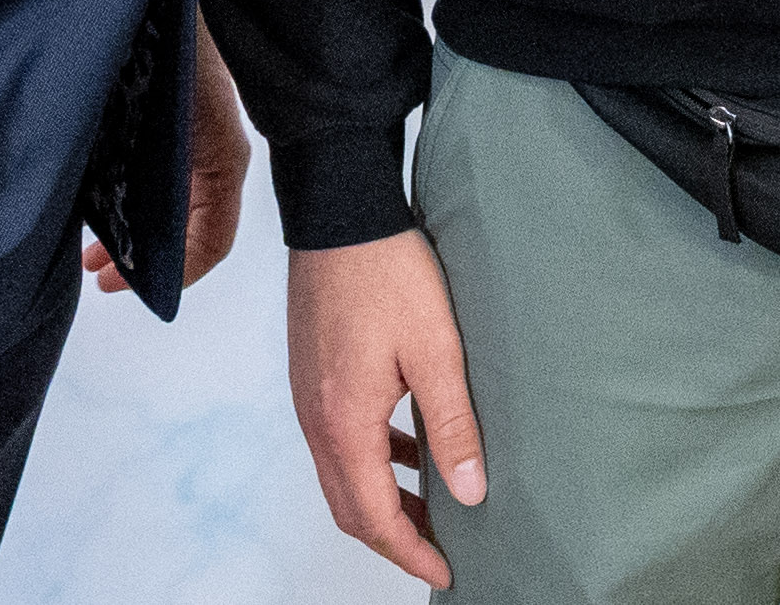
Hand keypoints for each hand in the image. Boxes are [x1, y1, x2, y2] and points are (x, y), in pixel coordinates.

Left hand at [87, 16, 256, 293]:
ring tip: (86, 247)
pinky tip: (87, 198)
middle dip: (141, 257)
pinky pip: (150, 174)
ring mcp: (190, 137)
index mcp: (221, 158)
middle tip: (95, 271)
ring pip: (165, 203)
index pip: (212, 240)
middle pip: (186, 228)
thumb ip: (166, 175)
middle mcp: (211, 154)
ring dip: (129, 229)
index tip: (123, 284)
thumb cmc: (176, 41)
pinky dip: (123, 196)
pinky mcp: (165, 119)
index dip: (175, 274)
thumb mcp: (175, 118)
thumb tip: (124, 239)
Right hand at [286, 228, 485, 588]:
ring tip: (431, 509)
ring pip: (340, 474)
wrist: (339, 211)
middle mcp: (315, 417)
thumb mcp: (436, 349)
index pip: (372, 515)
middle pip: (348, 506)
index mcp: (343, 420)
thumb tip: (471, 492)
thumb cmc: (386, 271)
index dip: (409, 552)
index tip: (445, 571)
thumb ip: (454, 425)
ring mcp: (308, 395)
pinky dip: (372, 460)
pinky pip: (338, 439)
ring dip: (382, 500)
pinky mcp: (312, 373)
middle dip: (393, 537)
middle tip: (439, 553)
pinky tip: (409, 448)